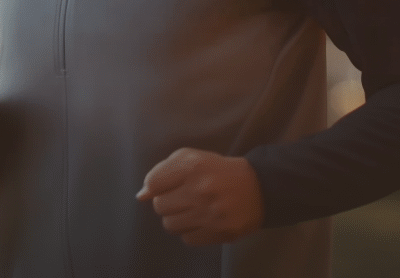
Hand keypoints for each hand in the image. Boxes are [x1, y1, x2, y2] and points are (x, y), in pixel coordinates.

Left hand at [136, 148, 262, 245]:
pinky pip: (187, 239)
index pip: (153, 183)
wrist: (259, 187)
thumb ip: (162, 172)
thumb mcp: (190, 159)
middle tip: (183, 198)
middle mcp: (201, 189)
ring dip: (177, 218)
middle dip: (168, 203)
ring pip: (170, 225)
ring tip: (192, 210)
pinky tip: (202, 221)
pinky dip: (191, 231)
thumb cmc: (217, 171)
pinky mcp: (221, 232)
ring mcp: (211, 213)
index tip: (168, 186)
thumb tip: (140, 196)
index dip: (156, 187)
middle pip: (159, 206)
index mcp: (192, 165)